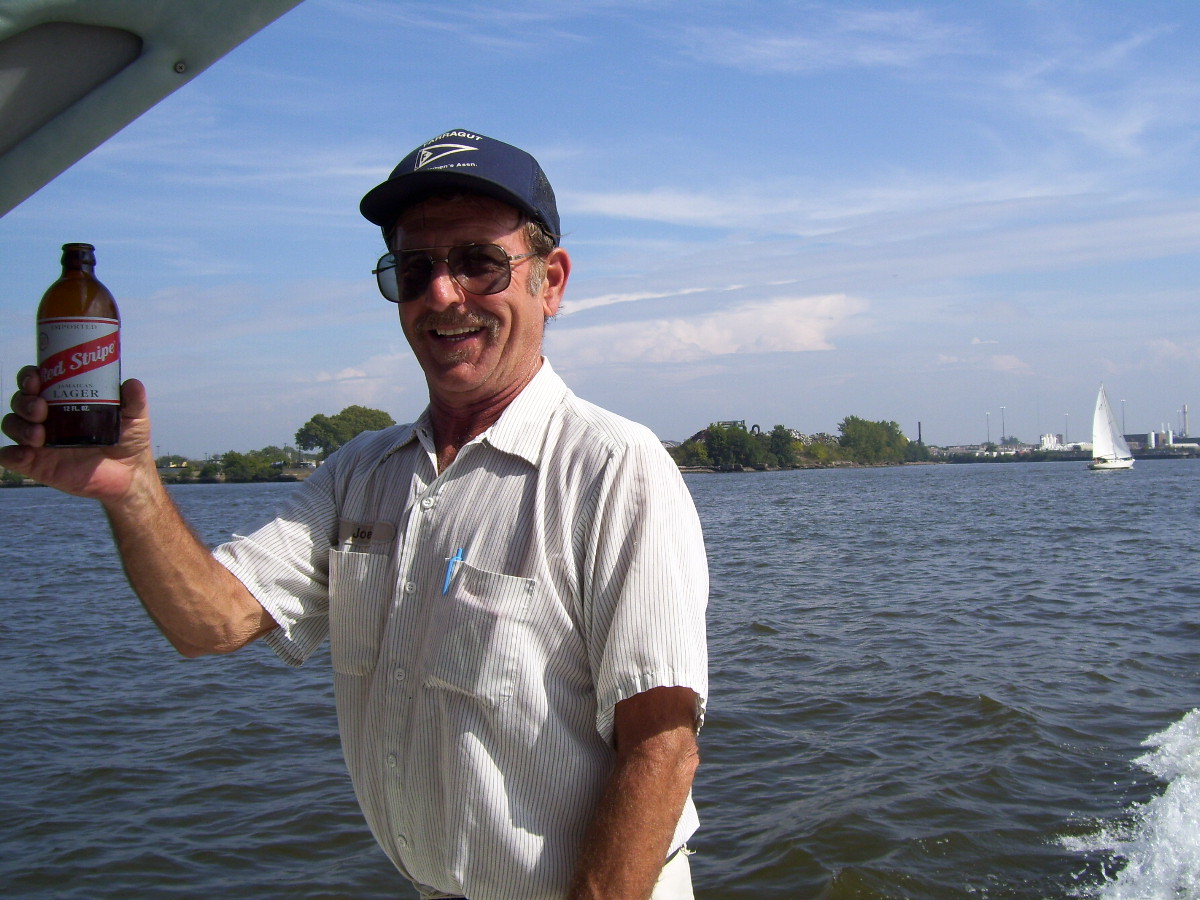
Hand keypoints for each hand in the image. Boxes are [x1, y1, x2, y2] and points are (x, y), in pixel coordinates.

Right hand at [1, 365, 154, 503]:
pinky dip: (11, 454)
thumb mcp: (134, 418)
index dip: (30, 376)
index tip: (37, 378)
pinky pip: (11, 457)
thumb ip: (134, 400)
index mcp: (63, 401)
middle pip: (20, 401)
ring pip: (12, 425)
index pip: (36, 382)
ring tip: (39, 434)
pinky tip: (26, 453)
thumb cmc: (127, 440)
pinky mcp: (37, 465)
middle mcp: (46, 418)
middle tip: (40, 408)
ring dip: (19, 426)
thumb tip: (132, 383)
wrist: (129, 475)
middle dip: (24, 401)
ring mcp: (39, 442)